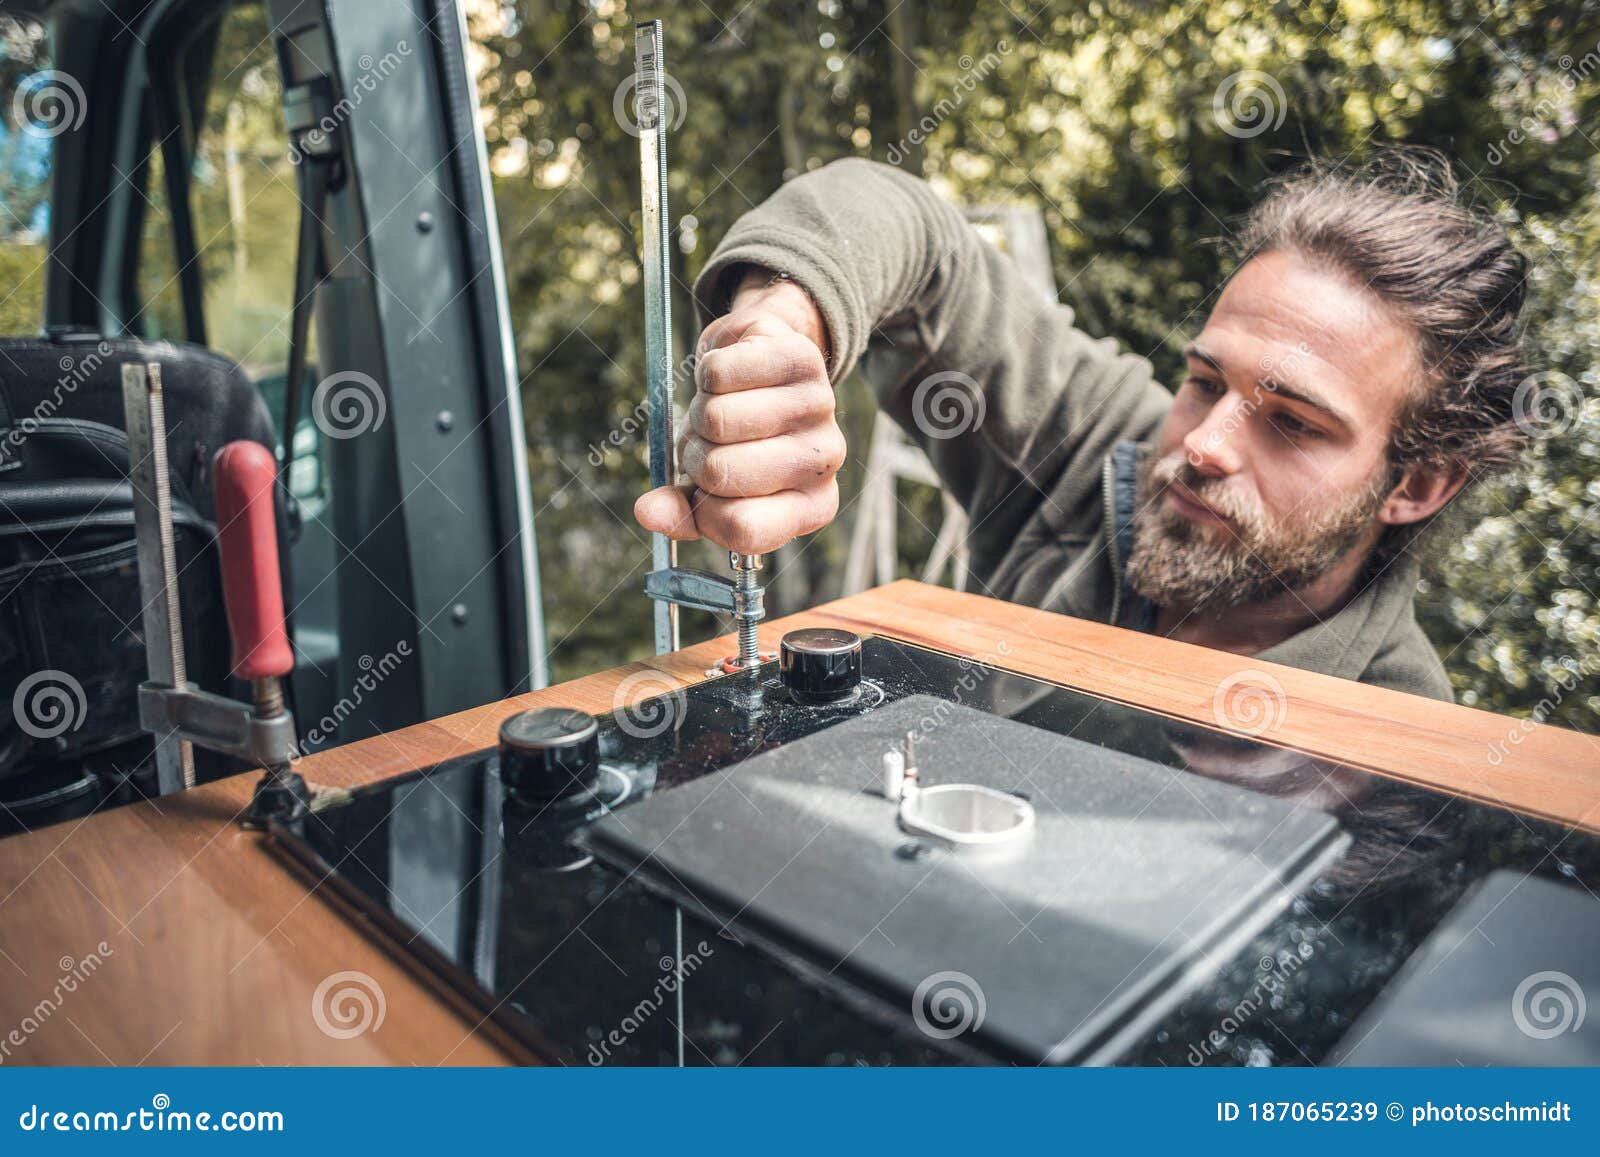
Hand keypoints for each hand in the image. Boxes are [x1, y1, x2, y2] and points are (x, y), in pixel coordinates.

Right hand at [634, 269, 843, 554]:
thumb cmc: (740, 439)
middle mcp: (827, 460)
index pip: (744, 529)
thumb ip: (682, 511)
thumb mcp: (711, 488)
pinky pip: (719, 373)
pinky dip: (706, 373)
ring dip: (701, 411)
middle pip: (721, 472)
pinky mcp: (801, 357)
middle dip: (696, 455)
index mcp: (812, 506)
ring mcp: (821, 406)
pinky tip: (729, 376)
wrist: (767, 367)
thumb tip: (647, 512)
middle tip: (711, 441)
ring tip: (721, 407)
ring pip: (718, 419)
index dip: (704, 512)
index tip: (703, 491)